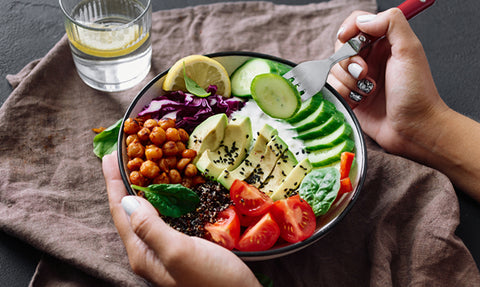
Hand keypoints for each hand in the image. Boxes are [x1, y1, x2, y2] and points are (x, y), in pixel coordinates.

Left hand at [102, 151, 260, 286]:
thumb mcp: (179, 253)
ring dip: (144, 186)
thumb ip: (150, 227)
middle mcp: (150, 250)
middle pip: (131, 209)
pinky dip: (166, 196)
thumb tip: (127, 200)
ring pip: (149, 211)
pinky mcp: (185, 245)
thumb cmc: (213, 282)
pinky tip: (173, 187)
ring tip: (145, 163)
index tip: (110, 154)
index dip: (114, 181)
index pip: (121, 210)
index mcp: (142, 251)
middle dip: (126, 180)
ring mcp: (167, 248)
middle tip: (128, 152)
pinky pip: (168, 215)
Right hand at [328, 8, 448, 155]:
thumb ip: (391, 23)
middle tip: (364, 72)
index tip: (347, 39)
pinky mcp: (350, 97)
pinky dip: (343, 94)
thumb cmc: (416, 93)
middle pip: (340, 47)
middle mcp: (370, 58)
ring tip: (367, 91)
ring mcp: (358, 79)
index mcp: (384, 43)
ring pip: (334, 69)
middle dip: (347, 60)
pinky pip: (332, 89)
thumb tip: (362, 20)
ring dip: (347, 80)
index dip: (348, 29)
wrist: (414, 129)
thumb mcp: (410, 50)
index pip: (356, 23)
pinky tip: (359, 101)